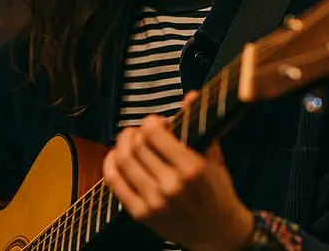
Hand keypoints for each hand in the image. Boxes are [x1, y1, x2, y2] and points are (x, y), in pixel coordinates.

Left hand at [103, 91, 254, 250]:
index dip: (151, 122)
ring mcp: (154, 202)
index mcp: (192, 169)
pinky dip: (110, 164)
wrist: (218, 233)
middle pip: (137, 145)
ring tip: (131, 141)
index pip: (154, 133)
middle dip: (137, 132)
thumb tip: (191, 96)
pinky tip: (116, 156)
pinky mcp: (141, 214)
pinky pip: (114, 183)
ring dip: (122, 144)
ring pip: (123, 161)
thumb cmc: (218, 193)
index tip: (157, 122)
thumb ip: (199, 126)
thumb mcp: (214, 159)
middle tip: (143, 132)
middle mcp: (171, 186)